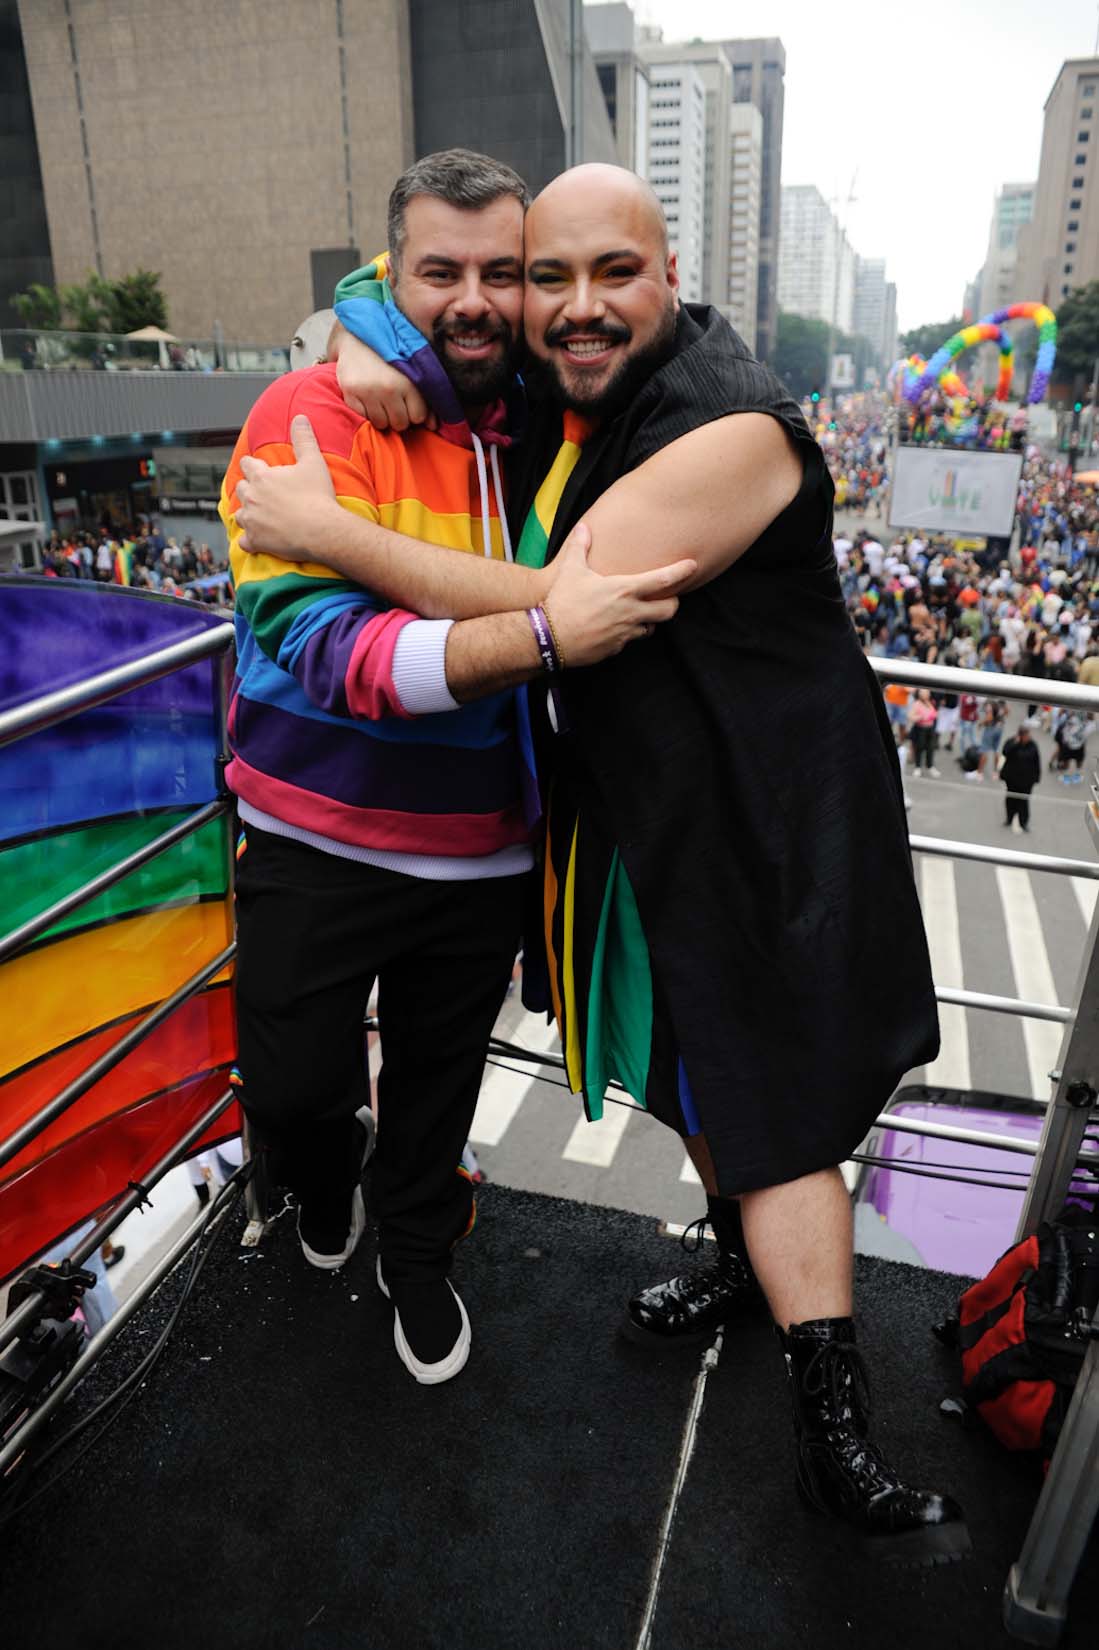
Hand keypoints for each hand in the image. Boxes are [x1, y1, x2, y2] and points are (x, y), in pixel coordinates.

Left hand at [236, 416, 339, 557]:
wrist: (322, 530)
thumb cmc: (318, 497)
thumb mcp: (313, 462)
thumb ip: (303, 438)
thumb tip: (299, 418)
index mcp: (262, 476)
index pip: (247, 464)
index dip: (253, 465)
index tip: (258, 468)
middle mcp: (251, 497)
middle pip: (241, 488)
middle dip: (249, 490)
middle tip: (262, 494)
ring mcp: (252, 521)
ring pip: (240, 515)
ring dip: (248, 514)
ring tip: (259, 516)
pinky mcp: (256, 541)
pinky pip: (244, 542)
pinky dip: (249, 541)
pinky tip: (257, 540)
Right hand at [336, 327, 434, 430]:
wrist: (358, 334)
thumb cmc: (389, 355)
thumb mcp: (411, 372)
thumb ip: (425, 399)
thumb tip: (432, 426)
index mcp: (408, 382)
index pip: (418, 416)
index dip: (415, 413)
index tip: (409, 405)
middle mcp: (388, 388)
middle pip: (400, 423)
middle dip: (399, 417)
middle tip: (394, 404)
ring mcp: (367, 392)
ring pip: (381, 424)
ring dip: (383, 417)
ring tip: (381, 402)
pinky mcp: (350, 393)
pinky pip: (363, 417)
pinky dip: (366, 412)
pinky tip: (367, 399)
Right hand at [541, 523, 694, 668]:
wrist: (550, 638)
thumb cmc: (562, 602)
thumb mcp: (571, 570)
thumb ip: (580, 547)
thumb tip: (584, 528)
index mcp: (624, 590)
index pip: (663, 581)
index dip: (682, 572)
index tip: (693, 566)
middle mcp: (630, 612)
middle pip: (669, 610)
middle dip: (672, 603)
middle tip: (667, 597)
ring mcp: (625, 633)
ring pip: (651, 628)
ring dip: (649, 620)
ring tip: (638, 612)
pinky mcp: (616, 648)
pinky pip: (628, 641)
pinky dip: (626, 634)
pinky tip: (613, 627)